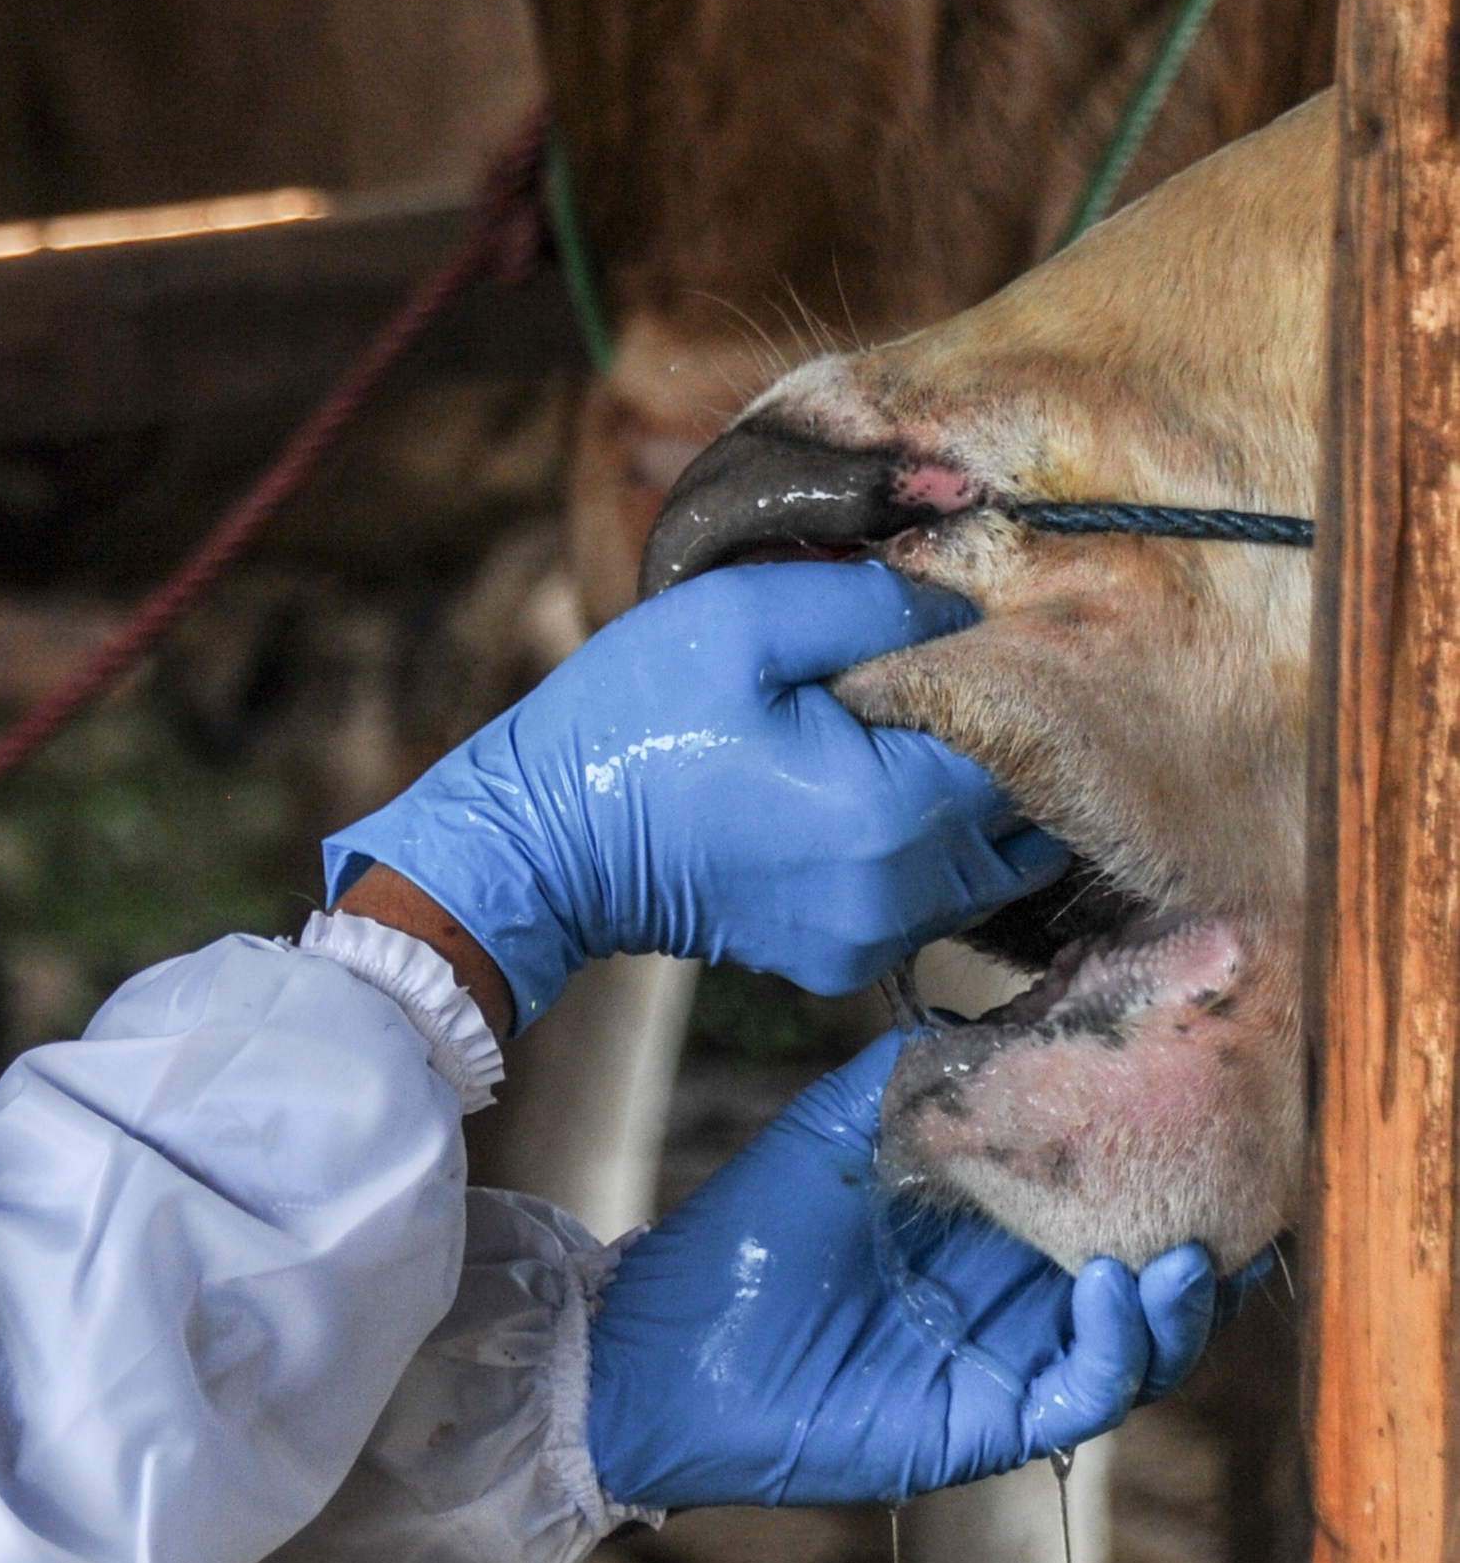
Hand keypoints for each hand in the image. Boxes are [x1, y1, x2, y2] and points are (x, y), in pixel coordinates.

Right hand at [324, 560, 1062, 1027]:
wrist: (540, 846)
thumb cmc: (631, 724)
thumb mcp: (742, 620)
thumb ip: (870, 602)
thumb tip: (959, 607)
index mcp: (896, 811)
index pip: (1024, 740)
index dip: (993, 683)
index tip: (933, 649)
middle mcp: (905, 894)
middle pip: (1023, 816)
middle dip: (989, 754)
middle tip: (915, 701)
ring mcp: (873, 940)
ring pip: (985, 865)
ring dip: (956, 808)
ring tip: (877, 751)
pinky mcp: (840, 960)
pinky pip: (924, 902)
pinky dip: (911, 854)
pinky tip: (841, 805)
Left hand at [584, 1036, 1223, 1511]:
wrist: (666, 1348)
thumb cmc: (749, 1238)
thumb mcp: (838, 1129)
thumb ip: (916, 1069)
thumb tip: (999, 1006)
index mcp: (996, 1228)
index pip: (1113, 1202)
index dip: (1172, 1169)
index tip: (1217, 1118)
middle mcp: (1020, 1297)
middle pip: (1155, 1278)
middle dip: (1213, 1241)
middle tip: (1249, 1192)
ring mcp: (1013, 1361)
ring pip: (1145, 1343)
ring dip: (1182, 1300)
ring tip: (1196, 1250)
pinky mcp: (992, 1420)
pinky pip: (1088, 1391)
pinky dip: (1118, 1343)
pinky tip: (1111, 1284)